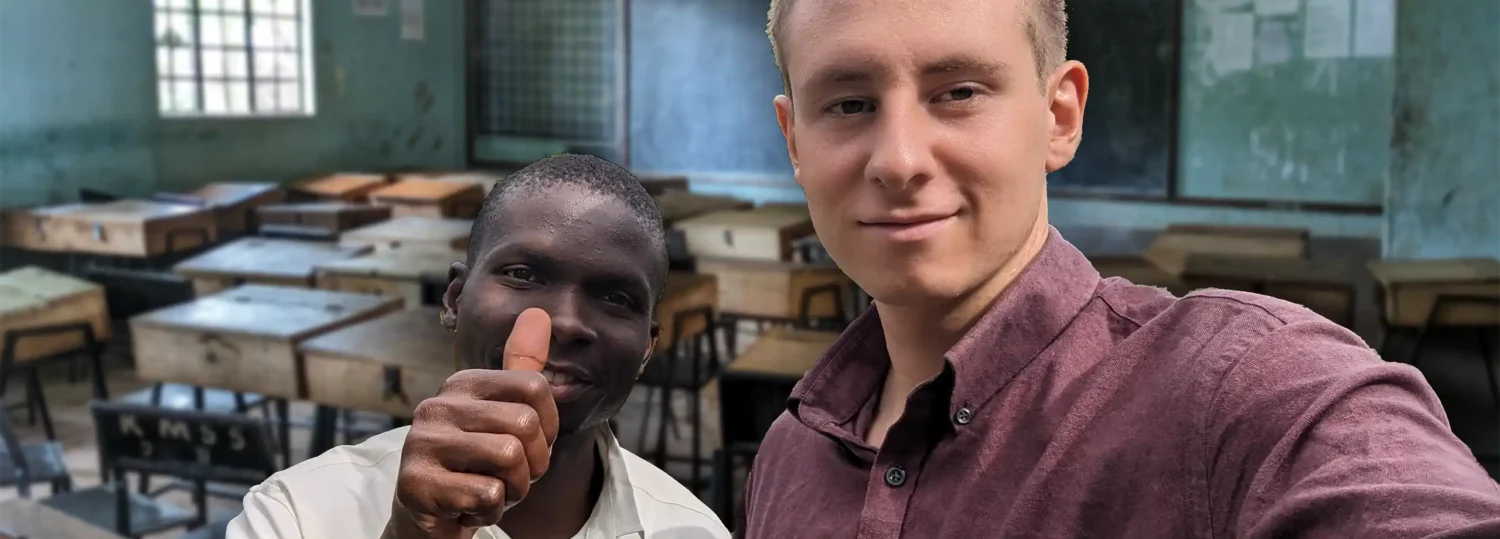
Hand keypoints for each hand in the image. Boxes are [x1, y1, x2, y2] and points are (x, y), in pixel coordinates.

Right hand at [383, 308, 559, 538]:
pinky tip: (468, 505)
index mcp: (463, 383)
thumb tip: (539, 313)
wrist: (430, 513)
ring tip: (489, 488)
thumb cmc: (475, 462)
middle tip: (507, 476)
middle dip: (531, 464)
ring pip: (510, 460)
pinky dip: (489, 509)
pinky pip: (487, 494)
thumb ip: (521, 367)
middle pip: (525, 426)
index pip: (535, 387)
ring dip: (512, 489)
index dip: (548, 426)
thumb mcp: (502, 412)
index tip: (529, 445)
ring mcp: (422, 443)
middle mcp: (437, 406)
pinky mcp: (416, 483)